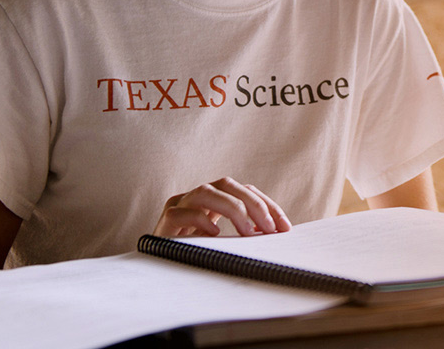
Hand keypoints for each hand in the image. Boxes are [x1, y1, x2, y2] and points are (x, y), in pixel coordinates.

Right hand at [153, 177, 291, 236]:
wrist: (159, 259)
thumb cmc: (195, 249)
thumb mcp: (225, 239)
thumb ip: (244, 231)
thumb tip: (274, 233)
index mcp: (214, 197)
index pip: (244, 190)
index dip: (267, 205)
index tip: (285, 227)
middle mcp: (197, 195)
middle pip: (227, 184)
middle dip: (254, 205)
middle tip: (270, 229)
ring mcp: (179, 204)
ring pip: (205, 192)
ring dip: (232, 209)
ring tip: (248, 232)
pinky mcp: (166, 219)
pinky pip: (182, 212)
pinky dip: (200, 220)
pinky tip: (215, 234)